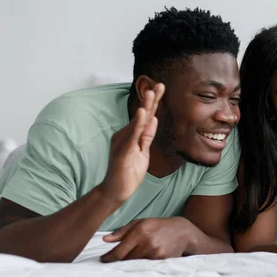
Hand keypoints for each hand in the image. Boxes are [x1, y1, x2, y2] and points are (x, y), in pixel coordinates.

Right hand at [99, 83, 164, 202]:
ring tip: (151, 92)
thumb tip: (153, 119)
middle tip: (159, 85)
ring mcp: (122, 143)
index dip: (153, 103)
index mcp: (131, 135)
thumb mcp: (143, 152)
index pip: (145, 117)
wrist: (116, 192)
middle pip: (141, 115)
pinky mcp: (122, 152)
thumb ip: (147, 136)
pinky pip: (132, 136)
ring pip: (137, 122)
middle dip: (151, 100)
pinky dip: (137, 124)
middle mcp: (125, 135)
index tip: (160, 88)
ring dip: (145, 107)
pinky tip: (143, 114)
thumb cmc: (129, 172)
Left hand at [100, 217, 196, 261]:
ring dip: (130, 264)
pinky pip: (146, 266)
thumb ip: (122, 231)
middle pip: (126, 259)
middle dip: (119, 261)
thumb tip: (105, 240)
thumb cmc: (158, 226)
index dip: (109, 258)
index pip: (119, 250)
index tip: (103, 260)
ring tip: (128, 261)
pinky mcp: (162, 260)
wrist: (182, 231)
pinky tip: (141, 262)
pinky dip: (141, 265)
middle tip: (114, 262)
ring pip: (135, 264)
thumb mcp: (140, 223)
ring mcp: (155, 252)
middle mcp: (147, 242)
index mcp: (140, 230)